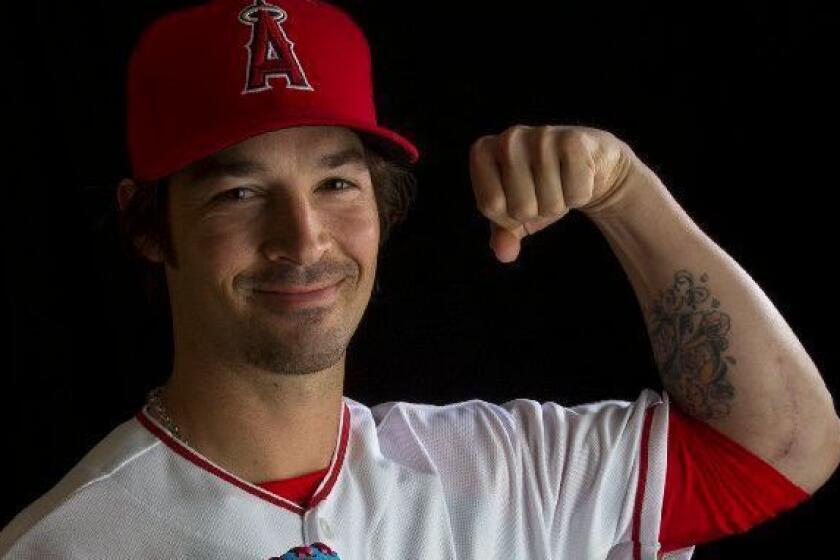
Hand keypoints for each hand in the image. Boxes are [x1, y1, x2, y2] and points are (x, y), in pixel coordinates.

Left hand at [468, 124, 645, 262]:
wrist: (587, 165)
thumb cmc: (542, 189)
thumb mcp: (515, 214)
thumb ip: (503, 234)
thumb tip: (503, 254)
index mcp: (483, 152)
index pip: (490, 205)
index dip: (508, 216)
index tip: (517, 200)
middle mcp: (508, 139)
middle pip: (520, 208)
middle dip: (537, 212)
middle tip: (543, 191)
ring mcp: (541, 136)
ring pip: (550, 204)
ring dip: (559, 205)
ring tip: (561, 183)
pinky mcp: (573, 140)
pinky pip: (576, 194)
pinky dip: (580, 195)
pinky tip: (579, 175)